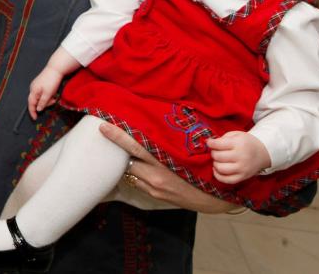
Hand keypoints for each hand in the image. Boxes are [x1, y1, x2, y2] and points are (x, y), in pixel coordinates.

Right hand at [28, 68, 62, 119]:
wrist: (56, 69)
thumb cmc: (51, 81)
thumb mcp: (48, 94)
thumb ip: (42, 102)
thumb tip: (38, 109)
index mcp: (33, 91)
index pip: (31, 104)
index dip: (32, 112)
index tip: (35, 118)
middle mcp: (33, 88)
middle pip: (36, 101)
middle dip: (44, 104)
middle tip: (53, 102)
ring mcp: (36, 85)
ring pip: (40, 97)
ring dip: (47, 99)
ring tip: (55, 97)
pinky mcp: (41, 83)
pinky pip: (42, 93)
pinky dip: (47, 95)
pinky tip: (53, 93)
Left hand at [98, 122, 234, 213]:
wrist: (215, 197)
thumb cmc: (204, 167)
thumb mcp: (188, 151)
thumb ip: (170, 140)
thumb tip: (156, 122)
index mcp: (164, 160)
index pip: (135, 146)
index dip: (117, 136)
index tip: (103, 126)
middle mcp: (156, 175)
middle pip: (127, 160)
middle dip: (116, 149)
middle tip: (105, 135)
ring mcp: (154, 187)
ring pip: (130, 172)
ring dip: (126, 163)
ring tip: (122, 153)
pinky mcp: (155, 195)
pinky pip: (137, 182)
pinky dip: (135, 174)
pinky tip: (137, 167)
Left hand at [208, 131, 270, 183]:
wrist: (262, 152)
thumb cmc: (246, 142)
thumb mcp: (236, 134)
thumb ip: (222, 138)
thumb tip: (209, 144)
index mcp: (239, 144)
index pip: (218, 144)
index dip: (210, 143)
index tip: (209, 143)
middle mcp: (241, 157)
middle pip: (218, 156)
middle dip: (213, 153)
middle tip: (216, 151)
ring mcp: (243, 168)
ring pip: (220, 169)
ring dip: (215, 164)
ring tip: (218, 160)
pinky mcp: (243, 177)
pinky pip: (226, 180)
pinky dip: (218, 175)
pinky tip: (217, 169)